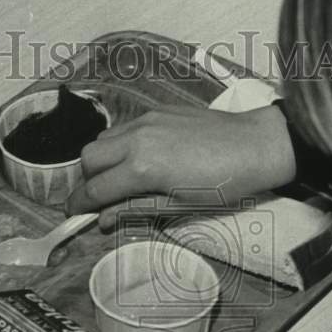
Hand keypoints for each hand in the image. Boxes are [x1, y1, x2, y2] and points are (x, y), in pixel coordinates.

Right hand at [65, 104, 296, 228]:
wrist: (257, 146)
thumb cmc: (225, 185)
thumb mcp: (180, 206)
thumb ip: (136, 210)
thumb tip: (102, 220)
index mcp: (141, 168)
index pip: (94, 188)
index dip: (79, 205)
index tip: (74, 215)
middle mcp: (136, 139)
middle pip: (88, 158)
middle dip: (88, 180)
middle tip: (102, 198)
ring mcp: (146, 121)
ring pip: (103, 139)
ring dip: (102, 160)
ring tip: (120, 177)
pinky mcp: (158, 111)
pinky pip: (124, 127)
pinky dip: (120, 144)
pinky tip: (140, 158)